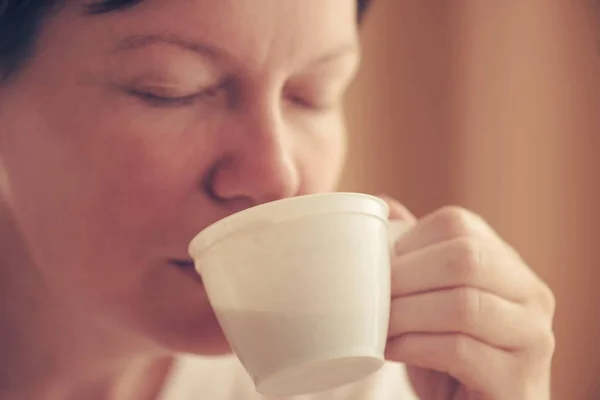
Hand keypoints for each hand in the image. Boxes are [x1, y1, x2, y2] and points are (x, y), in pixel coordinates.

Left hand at [381, 197, 554, 399]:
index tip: (378, 266)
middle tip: (372, 295)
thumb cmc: (448, 351)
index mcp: (507, 263)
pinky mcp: (519, 381)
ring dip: (406, 314)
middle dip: (406, 276)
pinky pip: (460, 350)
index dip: (408, 241)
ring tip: (378, 325)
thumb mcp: (433, 297)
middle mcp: (531, 293)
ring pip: (463, 304)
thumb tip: (383, 205)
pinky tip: (391, 350)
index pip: (458, 225)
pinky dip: (414, 347)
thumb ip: (417, 254)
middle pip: (465, 259)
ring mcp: (533, 337)